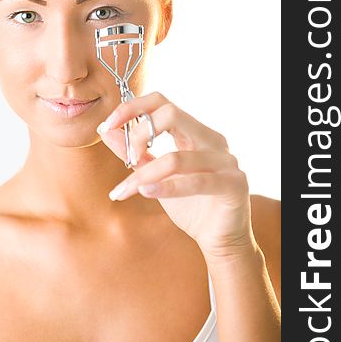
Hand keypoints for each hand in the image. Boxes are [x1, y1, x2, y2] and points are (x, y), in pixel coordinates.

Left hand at [97, 91, 254, 264]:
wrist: (219, 238)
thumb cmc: (189, 204)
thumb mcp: (155, 176)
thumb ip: (134, 153)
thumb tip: (106, 131)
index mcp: (194, 132)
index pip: (162, 103)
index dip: (132, 108)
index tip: (107, 125)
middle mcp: (212, 139)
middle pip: (172, 114)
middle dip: (139, 134)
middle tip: (127, 157)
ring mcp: (225, 160)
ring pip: (176, 158)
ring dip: (144, 174)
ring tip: (124, 190)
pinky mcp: (234, 184)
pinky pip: (196, 182)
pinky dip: (166, 188)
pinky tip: (145, 192)